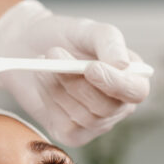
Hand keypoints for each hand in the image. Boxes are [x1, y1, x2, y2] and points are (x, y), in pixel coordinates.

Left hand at [0, 0, 149, 146]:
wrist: (27, 49)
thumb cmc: (64, 38)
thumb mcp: (88, 30)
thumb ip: (110, 41)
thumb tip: (123, 64)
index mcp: (131, 78)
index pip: (136, 91)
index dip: (116, 83)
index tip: (90, 68)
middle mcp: (118, 105)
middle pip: (107, 108)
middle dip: (76, 82)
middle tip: (53, 54)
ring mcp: (96, 123)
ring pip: (84, 117)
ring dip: (59, 88)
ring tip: (46, 63)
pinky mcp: (72, 134)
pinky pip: (66, 127)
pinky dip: (50, 102)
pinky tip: (45, 85)